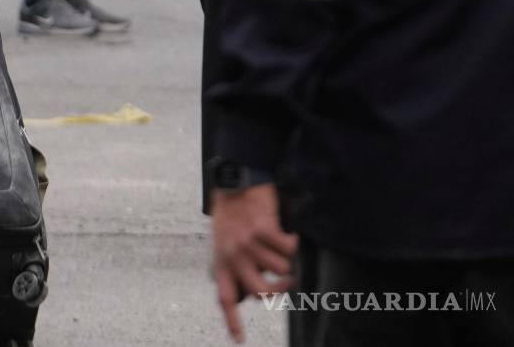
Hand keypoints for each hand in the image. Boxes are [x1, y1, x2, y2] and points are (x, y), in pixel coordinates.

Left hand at [210, 183, 296, 342]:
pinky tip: (284, 231)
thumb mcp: (225, 243)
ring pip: (281, 269)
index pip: (225, 298)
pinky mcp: (261, 229)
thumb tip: (254, 294)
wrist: (234, 181)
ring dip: (287, 257)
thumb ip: (237, 266)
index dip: (232, 322)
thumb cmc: (233, 215)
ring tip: (279, 243)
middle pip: (261, 292)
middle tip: (287, 282)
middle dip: (280, 290)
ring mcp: (245, 243)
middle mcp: (231, 256)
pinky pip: (288, 248)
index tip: (239, 340)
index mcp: (221, 262)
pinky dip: (292, 240)